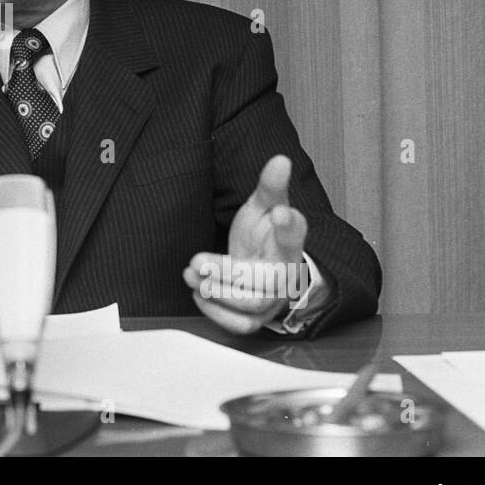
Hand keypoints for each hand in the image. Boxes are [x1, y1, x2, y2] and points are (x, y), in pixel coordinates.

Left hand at [181, 154, 308, 333]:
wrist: (266, 263)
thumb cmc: (265, 232)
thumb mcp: (265, 205)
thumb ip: (271, 185)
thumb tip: (280, 158)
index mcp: (290, 242)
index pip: (295, 234)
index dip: (289, 225)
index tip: (280, 212)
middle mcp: (286, 272)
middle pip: (263, 279)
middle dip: (226, 271)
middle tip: (195, 261)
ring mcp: (273, 298)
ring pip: (250, 305)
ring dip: (215, 291)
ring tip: (190, 273)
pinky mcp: (258, 316)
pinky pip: (240, 326)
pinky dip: (216, 313)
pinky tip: (198, 292)